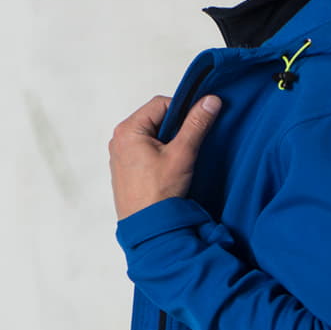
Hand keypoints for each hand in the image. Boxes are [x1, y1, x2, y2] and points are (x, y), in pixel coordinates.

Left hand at [109, 93, 221, 219]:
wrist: (148, 228)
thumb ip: (196, 124)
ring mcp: (121, 156)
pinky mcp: (126, 170)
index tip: (196, 127)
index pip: (161, 104)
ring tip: (179, 163)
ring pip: (152, 137)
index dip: (183, 112)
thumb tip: (210, 101)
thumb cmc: (158, 195)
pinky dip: (160, 156)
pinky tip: (169, 172)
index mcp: (128, 129)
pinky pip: (145, 152)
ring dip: (169, 144)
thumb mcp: (182, 154)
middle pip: (156, 120)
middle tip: (188, 148)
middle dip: (176, 130)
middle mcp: (119, 140)